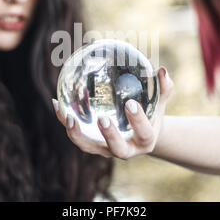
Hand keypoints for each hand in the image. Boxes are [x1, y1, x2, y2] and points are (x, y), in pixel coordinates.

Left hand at [52, 67, 173, 158]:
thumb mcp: (160, 103)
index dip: (137, 121)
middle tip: (102, 118)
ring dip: (77, 134)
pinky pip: (76, 134)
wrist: (141, 135)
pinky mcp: (91, 143)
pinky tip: (56, 102)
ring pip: (89, 146)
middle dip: (109, 135)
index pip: (143, 133)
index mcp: (145, 140)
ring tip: (68, 116)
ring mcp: (106, 149)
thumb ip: (163, 89)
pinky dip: (65, 120)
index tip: (131, 104)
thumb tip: (162, 70)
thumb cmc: (151, 115)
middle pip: (116, 148)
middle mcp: (125, 149)